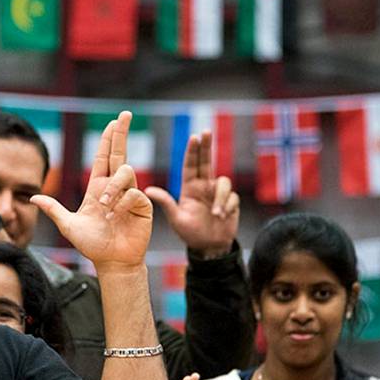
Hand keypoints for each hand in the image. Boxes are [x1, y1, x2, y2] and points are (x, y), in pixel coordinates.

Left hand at [32, 112, 151, 271]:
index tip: (113, 122)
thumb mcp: (68, 226)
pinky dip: (121, 203)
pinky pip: (133, 193)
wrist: (111, 262)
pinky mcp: (142, 206)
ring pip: (126, 172)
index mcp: (98, 188)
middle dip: (120, 133)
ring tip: (104, 206)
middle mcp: (115, 187)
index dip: (107, 139)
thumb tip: (33, 197)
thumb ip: (53, 210)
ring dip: (113, 187)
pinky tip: (115, 217)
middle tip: (124, 114)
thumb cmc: (92, 244)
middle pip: (119, 153)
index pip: (103, 158)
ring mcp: (130, 195)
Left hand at [145, 131, 238, 257]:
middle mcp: (204, 186)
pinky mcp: (231, 201)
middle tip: (206, 131)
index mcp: (189, 188)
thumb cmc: (189, 232)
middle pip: (207, 161)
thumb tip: (148, 190)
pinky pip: (232, 197)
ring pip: (223, 182)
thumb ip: (166, 203)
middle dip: (207, 146)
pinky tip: (222, 217)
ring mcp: (218, 193)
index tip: (193, 136)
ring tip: (216, 213)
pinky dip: (227, 206)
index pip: (191, 165)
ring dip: (220, 196)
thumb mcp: (176, 218)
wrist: (208, 247)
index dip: (192, 151)